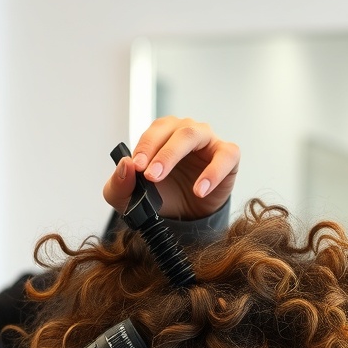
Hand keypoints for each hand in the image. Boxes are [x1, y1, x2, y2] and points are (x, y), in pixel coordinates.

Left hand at [103, 116, 239, 220]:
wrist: (185, 216)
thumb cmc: (160, 196)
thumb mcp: (129, 197)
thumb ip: (120, 184)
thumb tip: (125, 166)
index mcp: (162, 133)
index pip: (154, 132)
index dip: (145, 148)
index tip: (136, 167)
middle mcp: (186, 131)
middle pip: (175, 131)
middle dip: (161, 153)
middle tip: (150, 175)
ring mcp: (208, 142)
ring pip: (195, 135)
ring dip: (178, 155)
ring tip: (169, 180)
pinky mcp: (228, 157)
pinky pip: (225, 156)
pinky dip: (214, 172)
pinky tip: (200, 190)